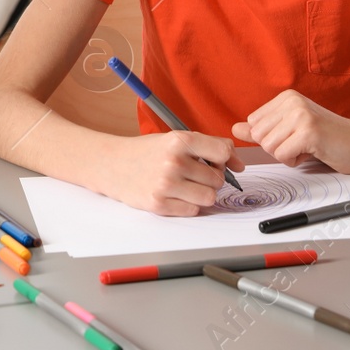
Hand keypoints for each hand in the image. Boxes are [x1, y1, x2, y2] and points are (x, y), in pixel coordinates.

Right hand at [103, 131, 244, 216]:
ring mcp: (166, 184)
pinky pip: (193, 210)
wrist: (111, 164)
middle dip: (210, 178)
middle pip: (217, 178)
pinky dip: (187, 205)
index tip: (221, 161)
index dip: (226, 158)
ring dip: (201, 193)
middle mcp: (173, 161)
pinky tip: (174, 195)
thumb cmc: (145, 152)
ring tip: (185, 185)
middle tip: (193, 173)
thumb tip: (238, 164)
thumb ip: (208, 146)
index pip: (222, 151)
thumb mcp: (174, 139)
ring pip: (209, 197)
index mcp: (179, 140)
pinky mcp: (159, 204)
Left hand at [232, 89, 349, 172]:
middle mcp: (291, 101)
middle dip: (277, 148)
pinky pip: (282, 156)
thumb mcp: (292, 130)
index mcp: (285, 98)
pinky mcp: (309, 132)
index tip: (294, 137)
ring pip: (268, 147)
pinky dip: (295, 161)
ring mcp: (300, 115)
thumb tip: (235, 129)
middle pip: (258, 136)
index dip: (271, 139)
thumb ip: (263, 129)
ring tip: (308, 147)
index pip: (253, 125)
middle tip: (302, 144)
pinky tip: (313, 152)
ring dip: (287, 155)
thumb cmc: (331, 139)